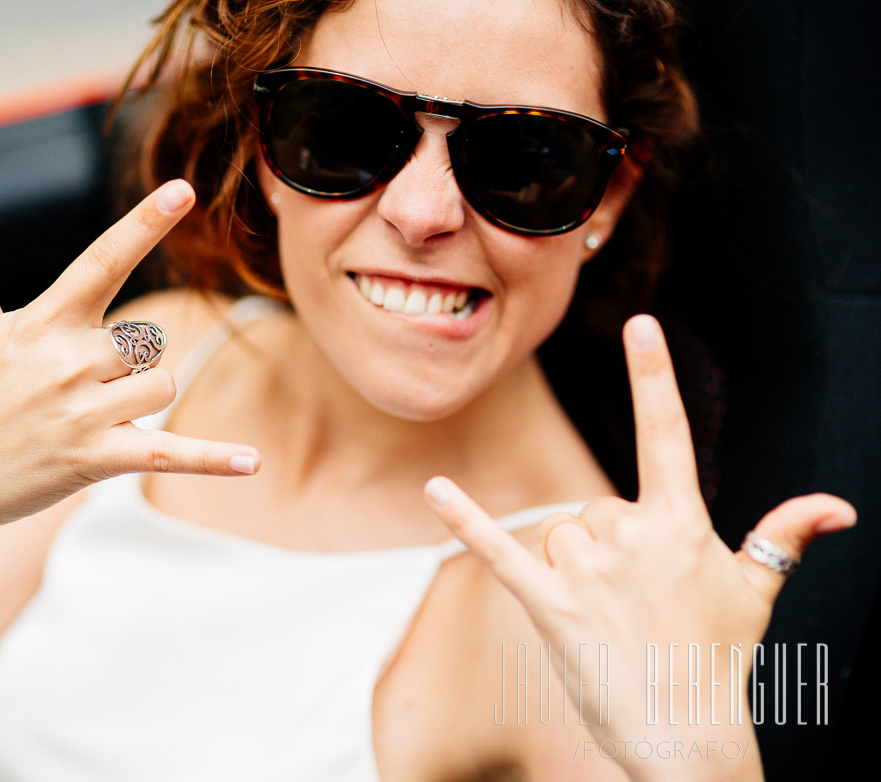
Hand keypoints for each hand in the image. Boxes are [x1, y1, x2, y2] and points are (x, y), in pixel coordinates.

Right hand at [0, 180, 259, 543]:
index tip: (183, 190)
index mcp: (45, 321)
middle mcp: (71, 361)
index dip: (145, 223)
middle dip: (130, 361)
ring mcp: (86, 412)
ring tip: (88, 416)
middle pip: (149, 340)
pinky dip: (213, 458)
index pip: (103, 260)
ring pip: (162, 386)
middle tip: (76, 386)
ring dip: (141, 399)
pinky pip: (170, 454)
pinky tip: (252, 463)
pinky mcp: (96, 458)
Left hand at [423, 315, 854, 780]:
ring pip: (557, 533)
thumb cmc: (718, 659)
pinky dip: (465, 520)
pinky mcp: (550, 604)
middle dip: (607, 547)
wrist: (685, 734)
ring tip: (607, 615)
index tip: (640, 324)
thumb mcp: (755, 591)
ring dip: (574, 567)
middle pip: (592, 508)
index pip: (667, 433)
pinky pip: (498, 552)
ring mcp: (590, 570)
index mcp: (681, 523)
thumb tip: (839, 508)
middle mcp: (633, 535)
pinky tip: (435, 490)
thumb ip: (785, 536)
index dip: (653, 375)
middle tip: (634, 602)